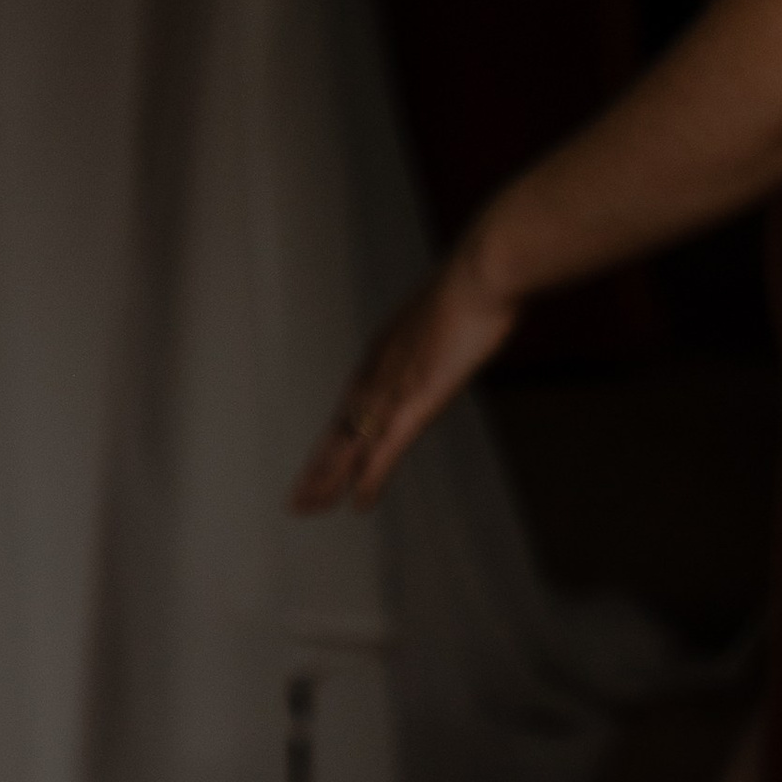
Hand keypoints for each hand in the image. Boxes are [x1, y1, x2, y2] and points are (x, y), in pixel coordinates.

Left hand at [290, 245, 521, 513]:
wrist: (485, 271)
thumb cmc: (477, 283)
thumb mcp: (449, 308)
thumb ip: (438, 327)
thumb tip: (450, 323)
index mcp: (384, 351)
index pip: (350, 405)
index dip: (332, 438)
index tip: (318, 461)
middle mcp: (378, 373)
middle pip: (339, 430)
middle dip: (317, 468)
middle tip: (295, 501)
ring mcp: (394, 390)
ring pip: (350, 445)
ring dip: (327, 480)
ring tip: (305, 510)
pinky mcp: (415, 403)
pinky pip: (385, 451)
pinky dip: (369, 480)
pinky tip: (358, 505)